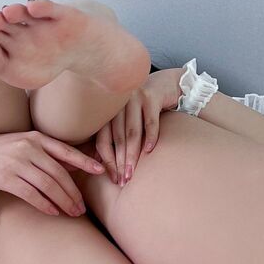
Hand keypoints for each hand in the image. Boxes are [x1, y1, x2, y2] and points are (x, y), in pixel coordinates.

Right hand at [0, 130, 103, 217]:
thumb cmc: (2, 151)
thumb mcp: (25, 145)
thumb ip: (48, 154)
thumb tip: (74, 166)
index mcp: (36, 138)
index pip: (66, 151)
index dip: (84, 161)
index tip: (100, 171)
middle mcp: (29, 148)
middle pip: (59, 173)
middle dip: (73, 192)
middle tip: (82, 208)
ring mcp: (17, 162)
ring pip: (48, 185)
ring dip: (63, 201)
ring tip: (73, 213)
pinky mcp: (7, 178)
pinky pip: (31, 194)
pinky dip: (45, 204)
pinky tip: (54, 212)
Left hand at [96, 67, 182, 184]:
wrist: (166, 83)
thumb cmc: (143, 107)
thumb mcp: (126, 119)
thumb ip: (113, 135)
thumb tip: (97, 160)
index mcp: (108, 111)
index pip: (102, 140)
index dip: (107, 161)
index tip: (113, 178)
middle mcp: (118, 103)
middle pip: (117, 139)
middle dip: (120, 163)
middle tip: (123, 181)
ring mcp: (134, 98)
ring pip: (132, 132)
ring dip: (132, 155)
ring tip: (132, 172)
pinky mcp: (151, 95)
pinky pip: (150, 121)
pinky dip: (151, 137)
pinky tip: (150, 151)